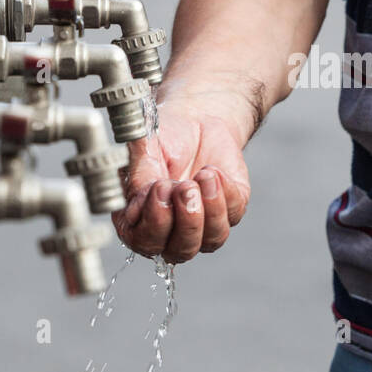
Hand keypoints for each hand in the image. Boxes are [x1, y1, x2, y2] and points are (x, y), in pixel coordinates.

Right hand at [113, 99, 251, 262]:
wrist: (196, 120)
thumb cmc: (164, 138)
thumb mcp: (145, 152)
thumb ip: (138, 177)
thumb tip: (139, 203)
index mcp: (139, 220)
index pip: (144, 241)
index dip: (155, 221)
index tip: (160, 188)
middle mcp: (169, 231)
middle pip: (180, 251)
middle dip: (186, 220)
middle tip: (185, 186)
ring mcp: (202, 226)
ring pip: (210, 241)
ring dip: (209, 209)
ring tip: (204, 175)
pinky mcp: (230, 212)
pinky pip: (232, 215)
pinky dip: (226, 192)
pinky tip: (213, 171)